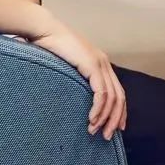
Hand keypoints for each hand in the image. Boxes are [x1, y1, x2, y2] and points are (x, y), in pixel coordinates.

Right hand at [29, 21, 126, 139]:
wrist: (44, 28)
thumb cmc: (50, 45)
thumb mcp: (68, 63)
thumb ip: (77, 75)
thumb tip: (76, 95)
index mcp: (100, 62)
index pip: (118, 91)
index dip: (119, 111)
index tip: (116, 127)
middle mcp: (104, 62)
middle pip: (119, 97)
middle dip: (114, 119)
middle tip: (106, 135)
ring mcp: (100, 63)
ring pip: (112, 98)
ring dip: (105, 117)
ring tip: (95, 131)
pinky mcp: (92, 65)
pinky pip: (101, 93)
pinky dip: (98, 109)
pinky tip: (91, 119)